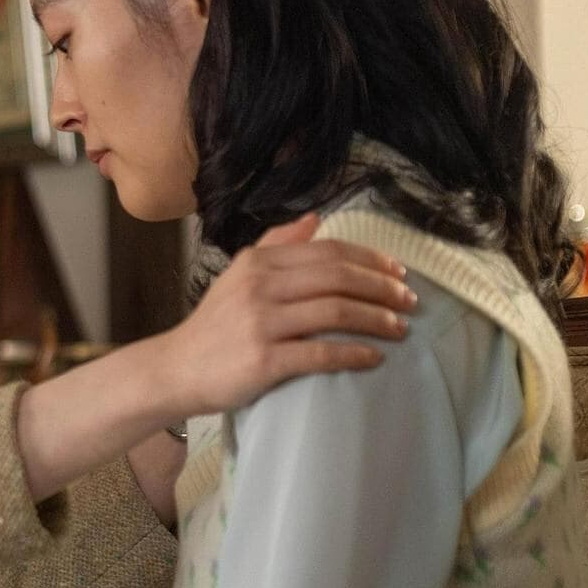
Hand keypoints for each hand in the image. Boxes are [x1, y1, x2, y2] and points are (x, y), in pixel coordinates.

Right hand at [146, 213, 414, 419]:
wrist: (177, 369)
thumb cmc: (215, 325)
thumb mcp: (238, 275)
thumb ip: (276, 244)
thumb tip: (315, 218)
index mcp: (258, 262)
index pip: (327, 251)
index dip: (370, 260)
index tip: (399, 273)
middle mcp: (260, 287)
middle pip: (337, 278)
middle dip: (382, 288)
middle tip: (410, 302)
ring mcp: (261, 323)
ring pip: (335, 311)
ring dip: (377, 319)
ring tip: (400, 329)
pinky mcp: (264, 360)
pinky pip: (321, 353)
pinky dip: (354, 353)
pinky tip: (374, 358)